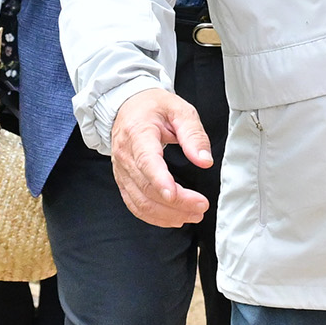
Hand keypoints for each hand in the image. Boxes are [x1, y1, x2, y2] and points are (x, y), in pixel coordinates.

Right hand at [106, 87, 214, 226]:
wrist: (127, 106)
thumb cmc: (153, 107)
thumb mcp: (180, 110)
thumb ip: (193, 134)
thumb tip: (204, 161)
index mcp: (138, 133)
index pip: (146, 160)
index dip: (160, 180)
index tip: (174, 195)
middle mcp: (125, 154)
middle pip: (147, 187)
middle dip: (176, 202)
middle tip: (201, 206)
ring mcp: (121, 170)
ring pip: (140, 201)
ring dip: (167, 214)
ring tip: (193, 215)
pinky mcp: (123, 180)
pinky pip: (134, 204)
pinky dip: (154, 217)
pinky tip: (173, 218)